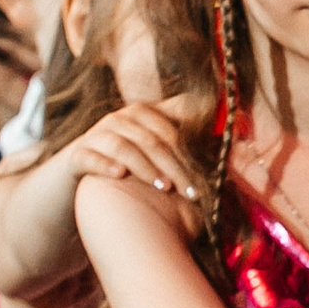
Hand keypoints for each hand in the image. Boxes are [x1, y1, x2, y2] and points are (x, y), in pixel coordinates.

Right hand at [63, 103, 200, 200]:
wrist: (81, 171)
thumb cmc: (131, 161)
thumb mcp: (156, 147)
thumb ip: (185, 140)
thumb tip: (232, 132)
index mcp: (144, 114)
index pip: (173, 129)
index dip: (192, 151)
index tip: (209, 173)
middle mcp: (120, 119)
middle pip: (154, 140)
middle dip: (176, 167)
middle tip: (193, 193)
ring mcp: (97, 135)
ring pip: (125, 147)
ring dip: (146, 168)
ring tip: (164, 188)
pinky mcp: (77, 155)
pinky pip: (90, 157)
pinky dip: (106, 165)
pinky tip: (120, 175)